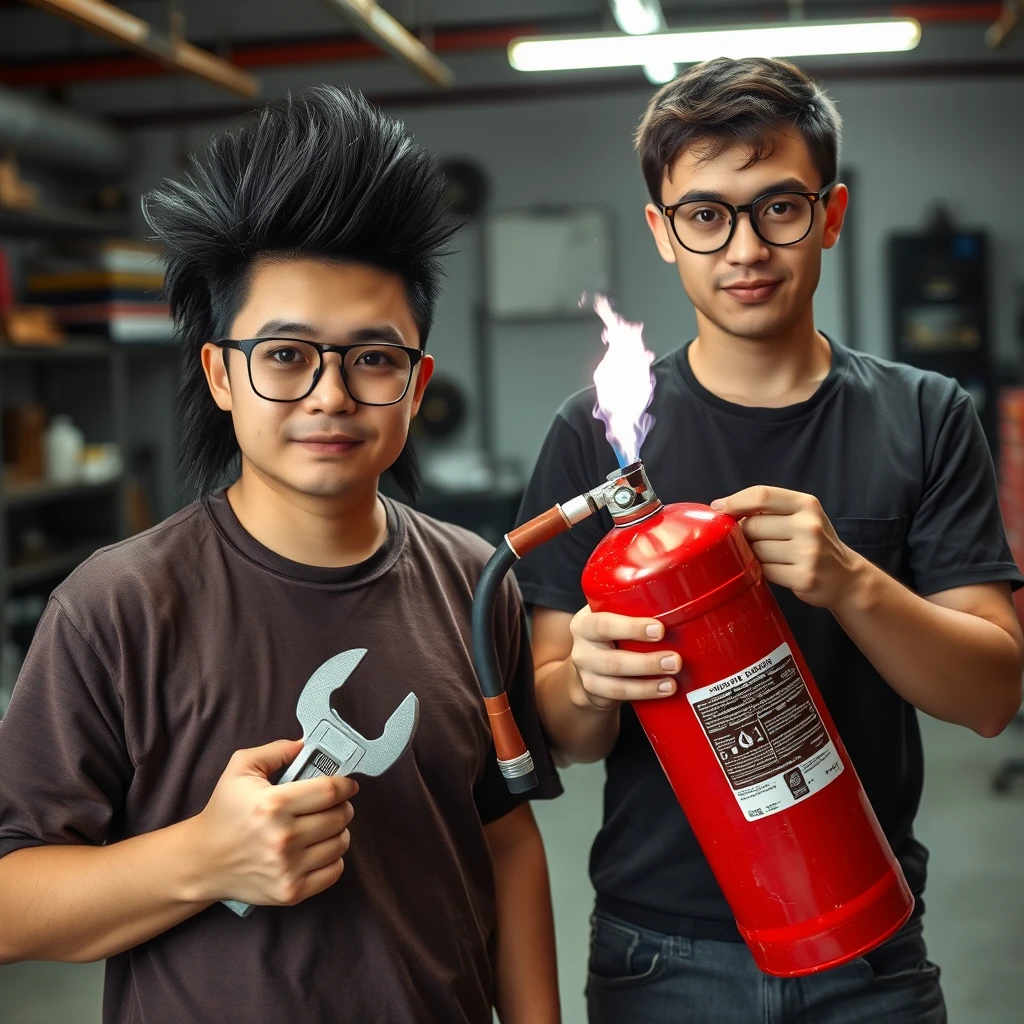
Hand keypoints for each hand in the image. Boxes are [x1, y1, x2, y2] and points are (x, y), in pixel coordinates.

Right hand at [190, 738, 356, 906]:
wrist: (202, 861)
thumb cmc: (224, 811)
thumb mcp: (241, 768)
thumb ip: (276, 750)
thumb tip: (306, 745)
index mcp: (273, 804)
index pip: (330, 791)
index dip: (346, 785)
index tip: (348, 785)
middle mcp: (283, 837)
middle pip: (339, 817)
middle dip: (343, 807)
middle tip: (334, 805)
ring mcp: (287, 868)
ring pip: (340, 843)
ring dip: (339, 832)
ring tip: (325, 826)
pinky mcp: (290, 892)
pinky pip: (334, 872)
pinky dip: (333, 858)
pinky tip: (319, 849)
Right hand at [567, 606, 681, 709]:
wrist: (591, 666)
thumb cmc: (612, 634)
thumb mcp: (613, 616)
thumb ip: (633, 609)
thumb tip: (677, 601)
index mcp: (585, 622)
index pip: (604, 623)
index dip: (632, 628)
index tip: (660, 629)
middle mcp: (582, 647)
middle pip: (612, 659)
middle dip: (646, 662)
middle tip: (676, 660)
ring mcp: (586, 672)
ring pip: (616, 681)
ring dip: (647, 683)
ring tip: (673, 681)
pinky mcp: (594, 691)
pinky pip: (619, 694)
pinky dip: (644, 692)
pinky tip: (663, 689)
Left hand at [711, 486, 862, 608]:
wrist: (845, 577)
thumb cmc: (813, 543)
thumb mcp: (800, 516)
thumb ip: (768, 508)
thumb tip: (721, 509)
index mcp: (807, 504)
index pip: (761, 495)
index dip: (734, 501)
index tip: (718, 508)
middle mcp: (809, 526)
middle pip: (753, 525)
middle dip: (744, 534)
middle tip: (752, 541)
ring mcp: (808, 552)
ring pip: (756, 550)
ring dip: (752, 555)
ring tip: (768, 556)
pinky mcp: (803, 577)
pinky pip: (764, 571)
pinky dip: (762, 571)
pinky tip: (775, 570)